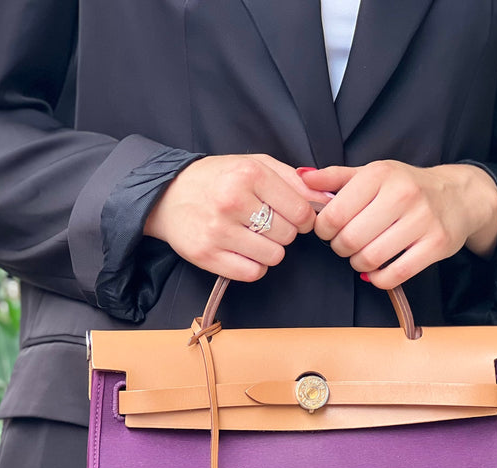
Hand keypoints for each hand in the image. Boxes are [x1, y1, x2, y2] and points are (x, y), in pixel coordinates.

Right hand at [144, 155, 328, 282]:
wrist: (167, 195)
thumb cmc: (217, 179)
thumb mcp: (255, 165)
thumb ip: (294, 180)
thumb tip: (329, 198)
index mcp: (249, 174)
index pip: (301, 212)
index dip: (303, 219)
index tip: (292, 216)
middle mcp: (233, 201)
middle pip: (288, 236)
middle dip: (284, 232)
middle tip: (266, 224)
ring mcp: (218, 230)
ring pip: (273, 257)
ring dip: (269, 250)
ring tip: (252, 236)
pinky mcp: (207, 255)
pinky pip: (252, 273)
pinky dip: (253, 266)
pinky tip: (242, 251)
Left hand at [301, 162, 496, 289]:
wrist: (458, 196)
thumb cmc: (407, 186)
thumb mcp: (372, 174)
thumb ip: (335, 177)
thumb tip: (301, 177)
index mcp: (380, 175)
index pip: (333, 214)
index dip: (323, 230)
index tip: (328, 231)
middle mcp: (403, 194)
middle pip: (350, 239)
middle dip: (340, 248)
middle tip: (345, 244)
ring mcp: (422, 220)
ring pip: (370, 259)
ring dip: (358, 263)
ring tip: (362, 254)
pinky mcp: (437, 244)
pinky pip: (395, 275)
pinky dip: (379, 279)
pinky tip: (378, 270)